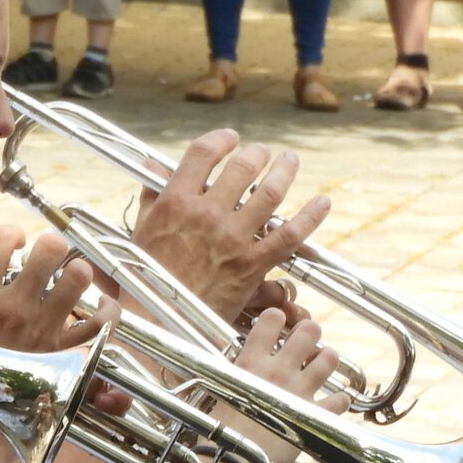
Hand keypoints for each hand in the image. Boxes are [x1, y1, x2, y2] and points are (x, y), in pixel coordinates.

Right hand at [0, 223, 101, 359]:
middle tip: (48, 260)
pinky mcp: (64, 354)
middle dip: (52, 247)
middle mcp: (12, 307)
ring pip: (78, 276)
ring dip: (78, 273)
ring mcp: (40, 330)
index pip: (1, 238)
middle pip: (50, 248)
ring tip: (71, 280)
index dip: (12, 234)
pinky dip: (108, 311)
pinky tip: (102, 306)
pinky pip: (101, 322)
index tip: (15, 246)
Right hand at [133, 128, 333, 323]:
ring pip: (271, 192)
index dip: (221, 139)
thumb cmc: (144, 280)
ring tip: (289, 162)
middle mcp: (207, 215)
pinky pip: (291, 235)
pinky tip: (322, 202)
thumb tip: (153, 166)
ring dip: (285, 171)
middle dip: (256, 153)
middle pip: (242, 166)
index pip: (203, 153)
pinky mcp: (253, 264)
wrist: (159, 324)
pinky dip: (311, 216)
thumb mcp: (140, 232)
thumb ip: (150, 196)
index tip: (230, 139)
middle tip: (260, 153)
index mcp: (175, 203)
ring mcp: (233, 238)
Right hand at [217, 307, 340, 462]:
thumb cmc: (217, 433)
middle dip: (310, 333)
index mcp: (250, 362)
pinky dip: (338, 401)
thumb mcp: (219, 395)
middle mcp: (278, 371)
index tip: (278, 325)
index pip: (271, 320)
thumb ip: (235, 378)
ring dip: (327, 359)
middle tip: (305, 343)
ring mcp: (300, 392)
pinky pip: (340, 400)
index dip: (278, 318)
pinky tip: (330, 403)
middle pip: (309, 331)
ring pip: (330, 358)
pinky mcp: (315, 416)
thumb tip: (241, 371)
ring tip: (320, 365)